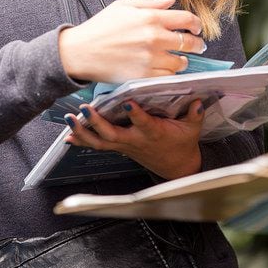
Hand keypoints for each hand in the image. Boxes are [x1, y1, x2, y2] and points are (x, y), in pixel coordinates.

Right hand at [58, 0, 205, 83]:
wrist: (80, 52)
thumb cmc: (100, 27)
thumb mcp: (123, 6)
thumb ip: (151, 2)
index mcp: (150, 17)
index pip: (187, 19)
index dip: (196, 24)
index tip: (197, 28)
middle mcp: (154, 38)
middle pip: (189, 42)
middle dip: (197, 44)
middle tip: (198, 46)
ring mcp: (150, 58)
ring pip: (181, 62)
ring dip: (183, 60)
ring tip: (179, 59)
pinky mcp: (144, 76)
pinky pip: (167, 77)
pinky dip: (170, 73)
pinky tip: (166, 69)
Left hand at [65, 99, 204, 179]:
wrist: (176, 167)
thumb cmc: (182, 144)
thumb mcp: (193, 129)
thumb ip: (194, 115)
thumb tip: (198, 100)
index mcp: (153, 133)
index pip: (144, 123)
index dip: (136, 114)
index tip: (128, 102)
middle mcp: (135, 140)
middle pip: (112, 134)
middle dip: (97, 122)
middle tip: (86, 108)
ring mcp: (125, 145)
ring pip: (100, 142)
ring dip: (83, 131)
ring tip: (70, 119)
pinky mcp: (119, 148)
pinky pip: (97, 145)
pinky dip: (82, 140)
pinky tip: (68, 135)